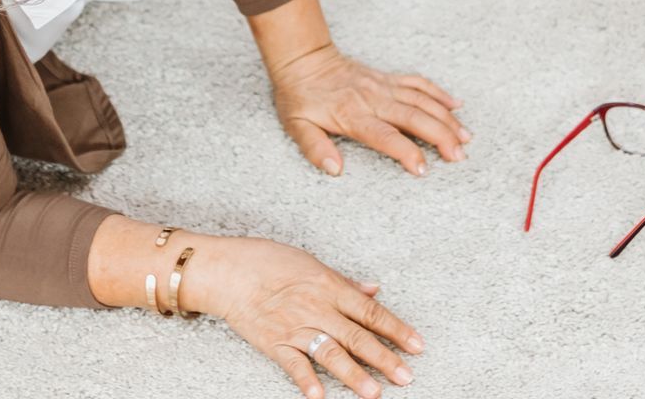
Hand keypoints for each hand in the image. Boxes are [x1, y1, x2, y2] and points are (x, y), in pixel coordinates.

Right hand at [192, 236, 423, 398]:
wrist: (226, 270)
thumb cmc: (267, 260)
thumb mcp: (310, 262)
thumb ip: (344, 282)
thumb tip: (374, 290)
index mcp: (328, 286)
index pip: (370, 312)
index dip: (396, 329)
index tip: (417, 345)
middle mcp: (316, 308)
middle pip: (357, 336)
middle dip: (384, 358)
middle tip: (406, 376)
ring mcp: (295, 328)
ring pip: (331, 354)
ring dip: (354, 374)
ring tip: (374, 392)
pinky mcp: (273, 343)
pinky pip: (294, 365)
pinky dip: (307, 381)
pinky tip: (320, 397)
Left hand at [270, 45, 466, 176]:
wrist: (303, 59)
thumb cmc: (299, 96)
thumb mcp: (296, 126)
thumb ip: (315, 148)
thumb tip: (334, 169)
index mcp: (352, 114)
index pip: (385, 136)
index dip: (406, 152)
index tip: (424, 169)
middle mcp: (373, 99)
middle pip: (414, 117)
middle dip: (440, 136)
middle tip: (459, 156)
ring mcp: (383, 86)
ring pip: (422, 100)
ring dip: (446, 118)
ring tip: (466, 138)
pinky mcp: (388, 78)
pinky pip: (418, 83)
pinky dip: (439, 93)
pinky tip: (457, 105)